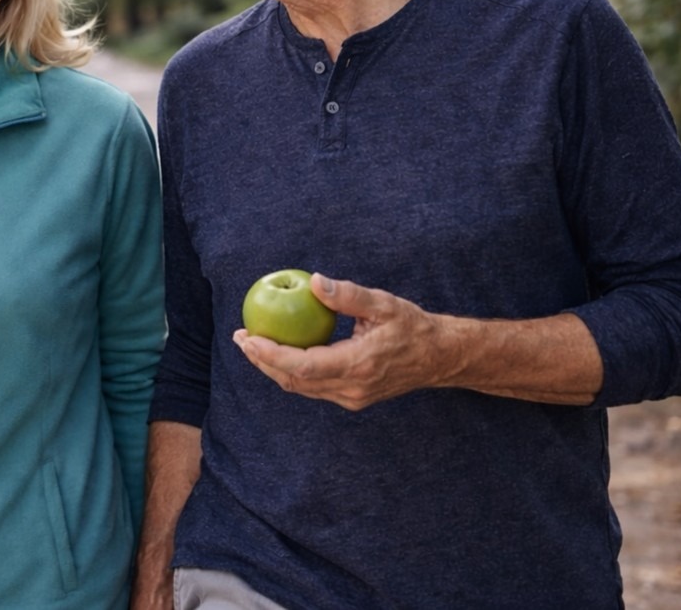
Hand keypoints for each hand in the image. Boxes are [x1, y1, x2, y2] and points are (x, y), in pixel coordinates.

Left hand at [232, 273, 458, 409]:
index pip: (302, 366)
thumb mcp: (384, 304)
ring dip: (273, 368)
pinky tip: (279, 352)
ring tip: (252, 344)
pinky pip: (312, 387)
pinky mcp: (352, 398)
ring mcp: (351, 397)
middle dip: (262, 361)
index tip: (248, 338)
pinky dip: (290, 371)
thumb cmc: (412, 326)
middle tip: (241, 337)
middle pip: (294, 381)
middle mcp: (352, 387)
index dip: (271, 355)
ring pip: (301, 387)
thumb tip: (314, 283)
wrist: (440, 358)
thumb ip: (348, 295)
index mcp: (358, 365)